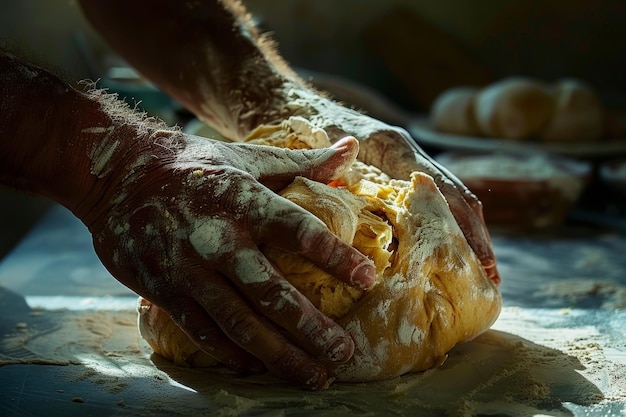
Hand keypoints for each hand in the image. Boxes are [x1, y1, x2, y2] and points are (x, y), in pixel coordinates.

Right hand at [86, 133, 375, 388]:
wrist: (118, 173)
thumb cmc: (194, 165)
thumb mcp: (249, 157)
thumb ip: (302, 162)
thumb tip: (350, 148)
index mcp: (244, 200)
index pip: (299, 230)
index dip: (335, 256)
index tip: (368, 279)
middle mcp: (218, 238)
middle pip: (272, 292)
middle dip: (312, 329)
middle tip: (344, 354)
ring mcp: (189, 269)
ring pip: (240, 323)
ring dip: (280, 355)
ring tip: (314, 375)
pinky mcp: (165, 289)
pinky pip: (204, 331)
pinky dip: (233, 353)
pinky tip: (259, 367)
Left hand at [274, 96, 500, 284]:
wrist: (282, 101)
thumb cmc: (294, 127)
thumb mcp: (313, 156)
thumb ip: (339, 179)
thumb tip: (361, 227)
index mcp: (392, 147)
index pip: (443, 193)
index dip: (466, 231)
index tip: (484, 265)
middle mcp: (405, 150)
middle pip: (456, 196)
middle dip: (476, 237)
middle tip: (490, 281)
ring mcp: (401, 156)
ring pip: (447, 196)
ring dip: (463, 233)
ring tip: (477, 273)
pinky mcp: (392, 164)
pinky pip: (426, 196)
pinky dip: (441, 223)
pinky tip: (441, 250)